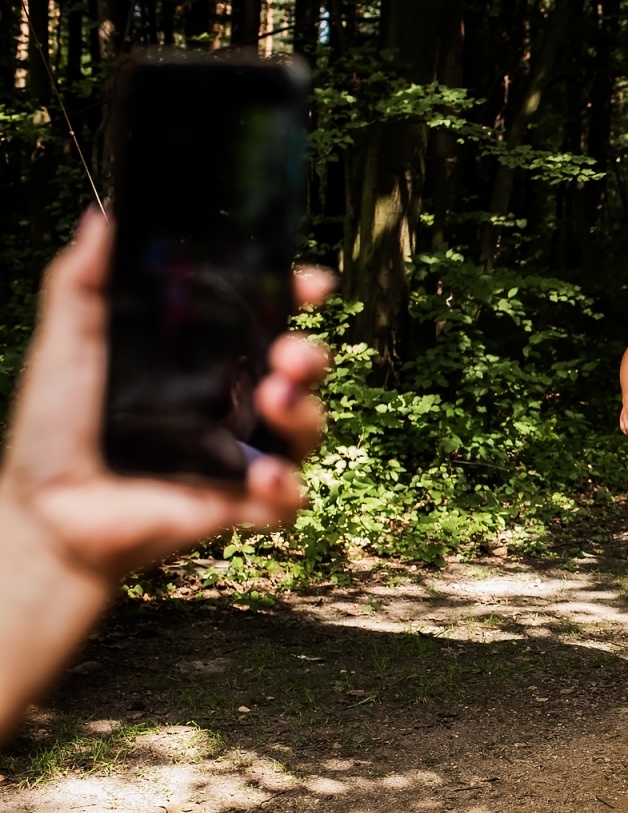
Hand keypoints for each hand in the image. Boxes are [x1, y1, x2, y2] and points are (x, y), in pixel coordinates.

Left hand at [0, 211, 330, 588]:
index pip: (264, 319)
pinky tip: (263, 476)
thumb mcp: (67, 345)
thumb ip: (82, 282)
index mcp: (203, 359)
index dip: (294, 296)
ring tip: (274, 400)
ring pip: (307, 428)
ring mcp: (243, 454)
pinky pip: (288, 499)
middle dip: (311, 355)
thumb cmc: (56, 429)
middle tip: (292, 353)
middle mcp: (233, 403)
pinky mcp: (242, 506)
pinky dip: (286, 487)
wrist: (45, 511)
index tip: (309, 282)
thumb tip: (101, 215)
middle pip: (300, 370)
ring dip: (305, 411)